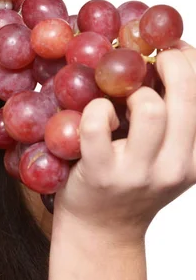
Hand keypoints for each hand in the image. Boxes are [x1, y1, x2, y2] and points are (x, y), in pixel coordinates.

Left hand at [53, 41, 195, 242]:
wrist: (103, 231)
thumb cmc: (132, 181)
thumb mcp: (166, 156)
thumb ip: (174, 119)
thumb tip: (169, 56)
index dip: (192, 61)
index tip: (173, 48)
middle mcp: (176, 165)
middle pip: (187, 95)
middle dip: (171, 61)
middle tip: (151, 56)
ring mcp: (139, 172)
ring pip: (150, 108)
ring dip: (132, 90)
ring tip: (121, 97)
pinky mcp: (102, 173)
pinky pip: (97, 125)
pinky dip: (94, 108)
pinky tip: (95, 111)